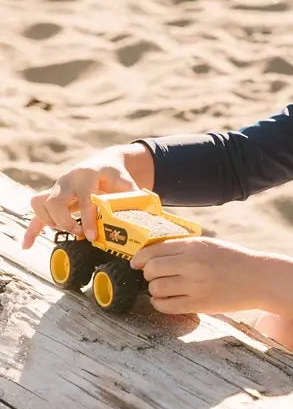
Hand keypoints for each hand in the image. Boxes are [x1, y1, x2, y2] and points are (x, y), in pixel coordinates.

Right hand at [22, 150, 139, 248]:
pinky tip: (27, 245)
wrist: (104, 163)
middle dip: (64, 221)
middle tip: (79, 234)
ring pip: (41, 204)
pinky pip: (36, 213)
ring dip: (51, 222)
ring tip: (68, 232)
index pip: (83, 198)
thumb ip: (134, 197)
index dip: (86, 218)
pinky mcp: (52, 198)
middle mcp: (68, 180)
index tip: (91, 236)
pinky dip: (32, 229)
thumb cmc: (117, 176)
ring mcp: (57, 188)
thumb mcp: (127, 182)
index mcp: (87, 175)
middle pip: (55, 201)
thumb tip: (149, 216)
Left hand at [131, 237, 260, 314]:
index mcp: (195, 246)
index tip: (136, 263)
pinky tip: (167, 299)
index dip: (140, 258)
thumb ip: (185, 248)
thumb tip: (154, 254)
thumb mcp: (210, 246)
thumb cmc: (234, 260)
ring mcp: (195, 285)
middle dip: (149, 274)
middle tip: (155, 276)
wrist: (258, 278)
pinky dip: (160, 303)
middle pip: (151, 270)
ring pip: (156, 288)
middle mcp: (192, 264)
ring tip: (164, 288)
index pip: (154, 250)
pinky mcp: (198, 304)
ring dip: (155, 289)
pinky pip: (165, 305)